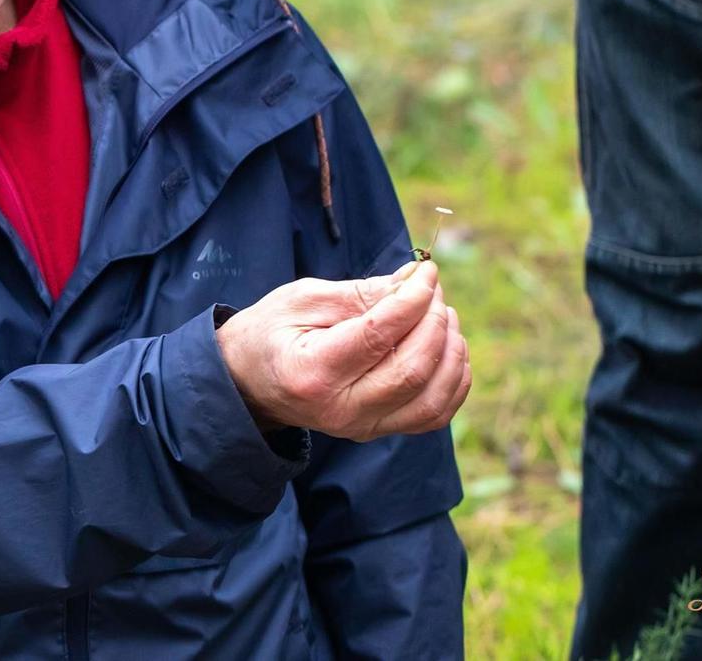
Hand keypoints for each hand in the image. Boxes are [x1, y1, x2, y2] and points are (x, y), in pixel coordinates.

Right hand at [216, 260, 469, 440]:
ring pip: (432, 399)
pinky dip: (453, 381)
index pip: (379, 336)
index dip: (412, 299)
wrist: (248, 382)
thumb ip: (359, 294)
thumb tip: (414, 280)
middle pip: (412, 370)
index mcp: (313, 371)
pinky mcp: (378, 430)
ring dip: (450, 352)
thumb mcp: (301, 299)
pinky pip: (433, 415)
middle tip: (432, 290)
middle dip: (434, 322)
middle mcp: (340, 409)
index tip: (426, 272)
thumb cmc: (270, 332)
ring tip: (442, 315)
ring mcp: (361, 426)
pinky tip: (448, 348)